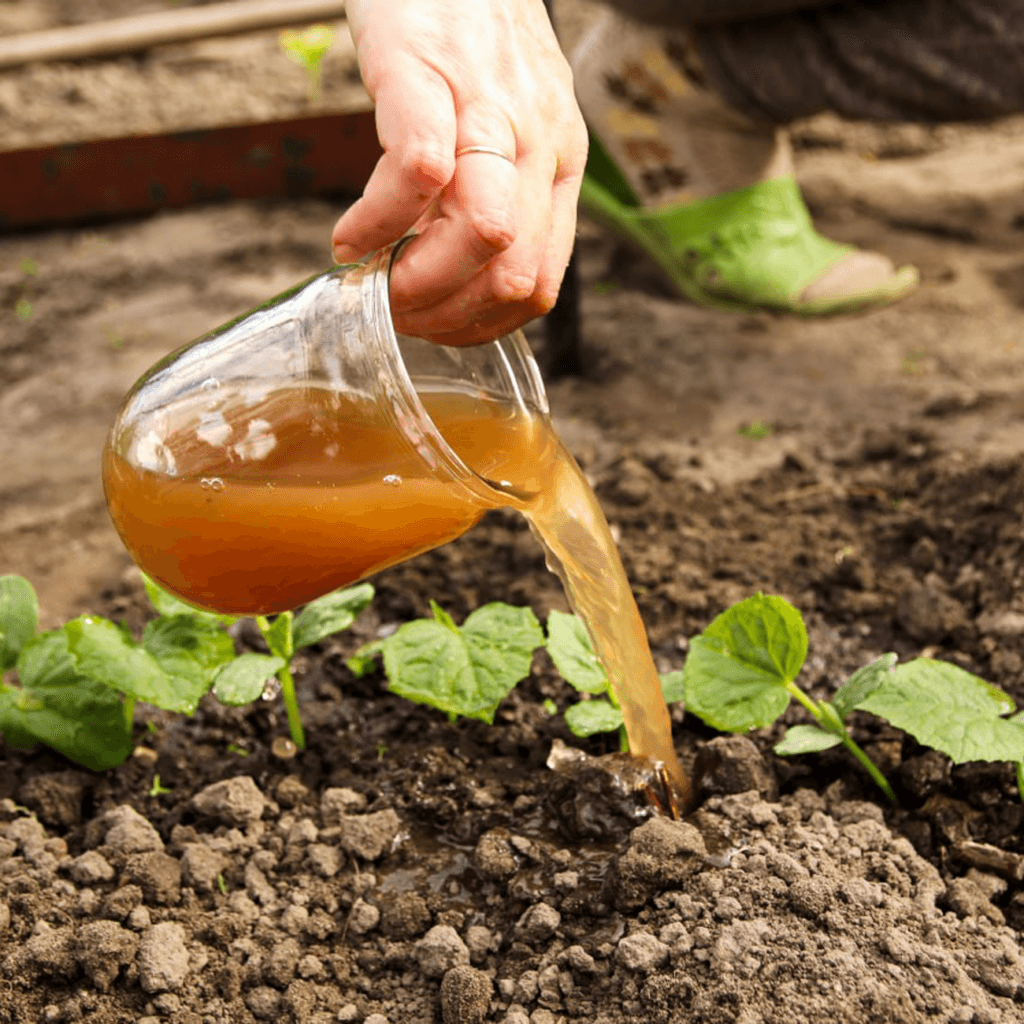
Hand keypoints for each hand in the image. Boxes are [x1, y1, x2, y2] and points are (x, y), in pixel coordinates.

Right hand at [332, 0, 587, 345]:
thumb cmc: (469, 34)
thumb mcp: (512, 122)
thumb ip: (500, 193)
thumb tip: (462, 273)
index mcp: (559, 161)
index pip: (540, 280)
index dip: (482, 324)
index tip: (434, 326)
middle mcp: (538, 139)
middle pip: (513, 271)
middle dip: (446, 315)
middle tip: (397, 312)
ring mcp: (486, 105)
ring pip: (484, 233)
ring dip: (416, 282)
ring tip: (372, 281)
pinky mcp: (425, 73)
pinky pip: (417, 172)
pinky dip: (376, 223)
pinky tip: (349, 235)